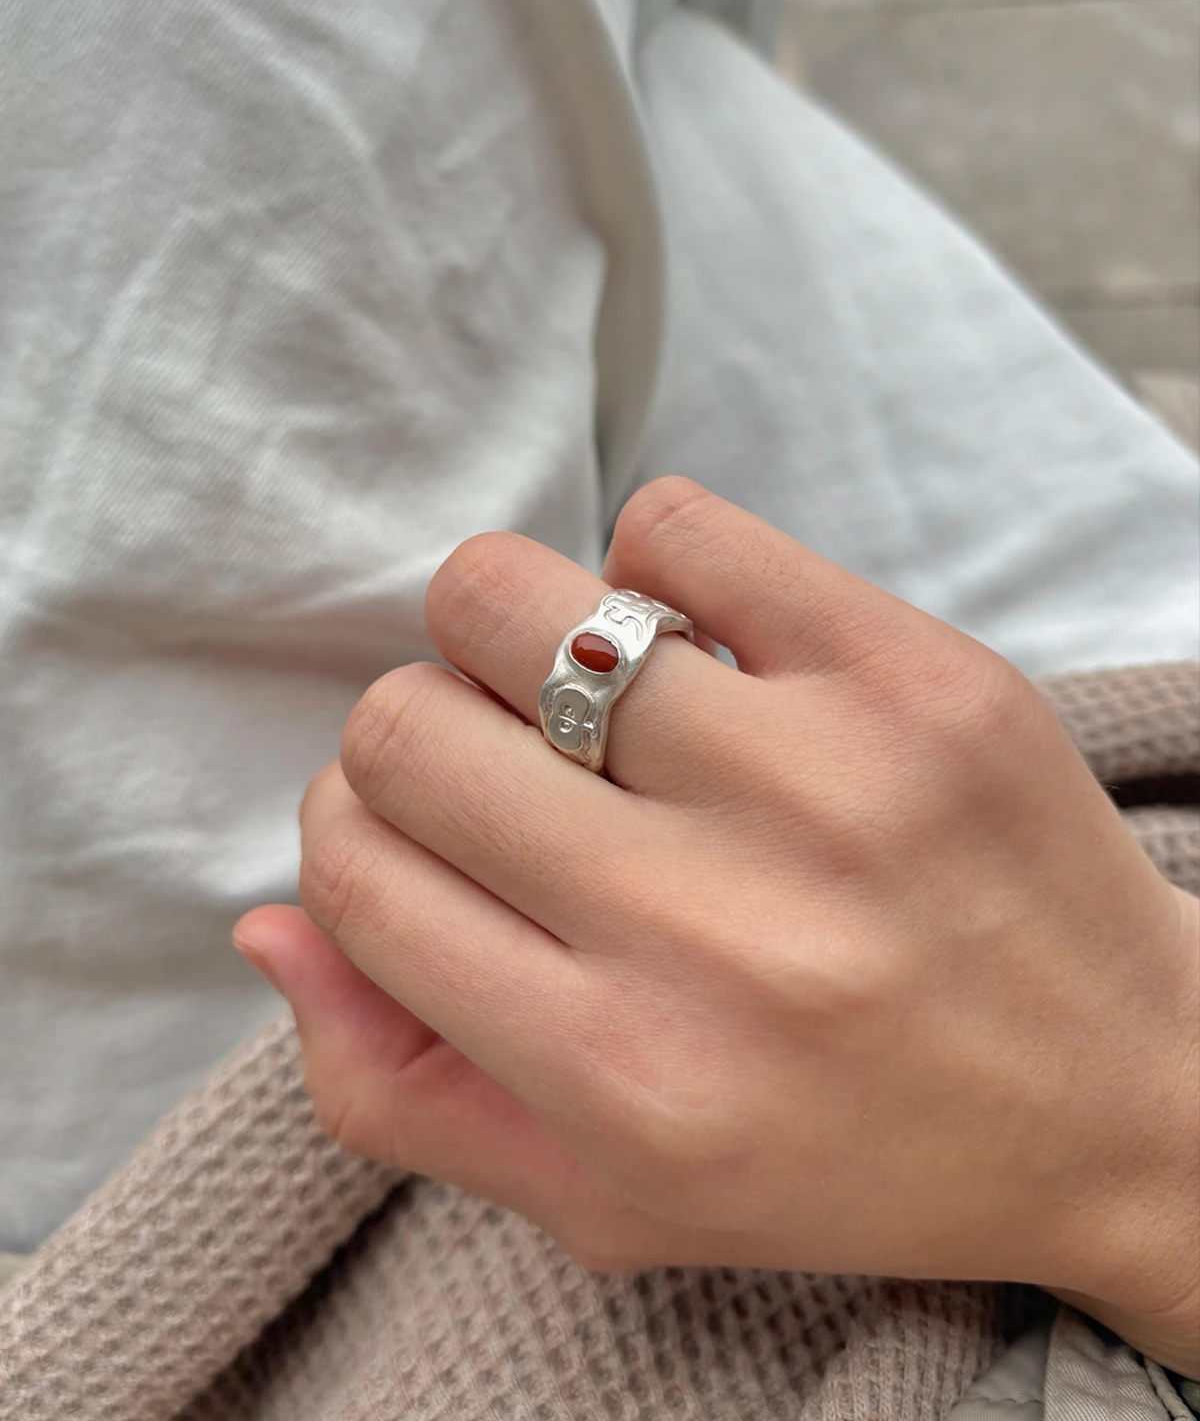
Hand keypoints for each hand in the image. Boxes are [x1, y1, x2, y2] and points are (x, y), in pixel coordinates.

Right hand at [235, 478, 1199, 1374]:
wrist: (1125, 1098)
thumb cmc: (849, 1153)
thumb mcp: (603, 1198)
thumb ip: (398, 1090)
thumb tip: (270, 924)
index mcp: (613, 1074)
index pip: (352, 870)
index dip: (354, 832)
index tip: (421, 838)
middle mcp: (706, 932)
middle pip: (406, 727)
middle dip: (419, 736)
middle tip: (508, 771)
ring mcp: (819, 782)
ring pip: (510, 599)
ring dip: (502, 634)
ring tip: (581, 699)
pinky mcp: (910, 672)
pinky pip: (676, 528)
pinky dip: (648, 571)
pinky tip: (696, 652)